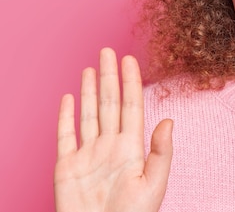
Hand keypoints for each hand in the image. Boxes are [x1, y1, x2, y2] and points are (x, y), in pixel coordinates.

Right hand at [54, 48, 172, 211]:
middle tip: (108, 51)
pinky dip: (65, 117)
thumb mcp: (153, 184)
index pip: (131, 106)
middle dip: (109, 76)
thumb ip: (161, 152)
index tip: (130, 59)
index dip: (130, 82)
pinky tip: (70, 98)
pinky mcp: (67, 166)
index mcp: (131, 147)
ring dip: (90, 90)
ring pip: (89, 114)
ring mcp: (88, 154)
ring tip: (91, 68)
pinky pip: (65, 136)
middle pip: (109, 103)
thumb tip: (168, 120)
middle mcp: (109, 145)